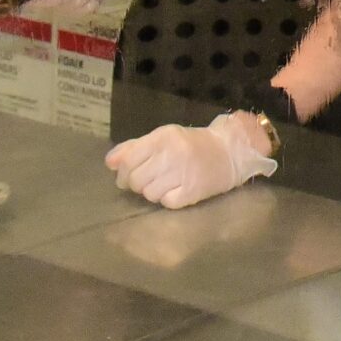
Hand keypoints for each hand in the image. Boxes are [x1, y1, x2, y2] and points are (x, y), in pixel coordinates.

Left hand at [104, 112, 277, 209]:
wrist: (230, 152)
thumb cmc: (192, 144)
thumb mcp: (163, 138)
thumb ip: (134, 148)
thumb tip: (110, 162)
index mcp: (163, 139)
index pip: (128, 160)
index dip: (121, 171)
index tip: (124, 175)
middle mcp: (172, 155)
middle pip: (135, 180)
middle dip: (135, 183)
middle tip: (145, 180)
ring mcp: (183, 175)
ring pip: (149, 193)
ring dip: (151, 191)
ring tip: (163, 184)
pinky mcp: (192, 192)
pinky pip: (166, 202)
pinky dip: (167, 199)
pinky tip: (175, 190)